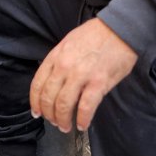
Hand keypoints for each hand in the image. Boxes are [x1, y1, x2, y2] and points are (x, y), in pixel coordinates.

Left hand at [29, 18, 137, 132]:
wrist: (120, 29)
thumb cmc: (95, 35)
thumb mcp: (68, 43)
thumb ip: (59, 62)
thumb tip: (54, 82)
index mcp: (55, 57)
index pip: (37, 84)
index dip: (35, 102)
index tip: (37, 112)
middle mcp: (64, 67)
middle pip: (48, 98)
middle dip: (49, 114)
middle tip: (54, 122)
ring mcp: (81, 75)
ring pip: (63, 105)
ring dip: (62, 120)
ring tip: (65, 126)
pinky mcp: (99, 82)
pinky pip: (85, 107)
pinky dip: (82, 119)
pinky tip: (82, 125)